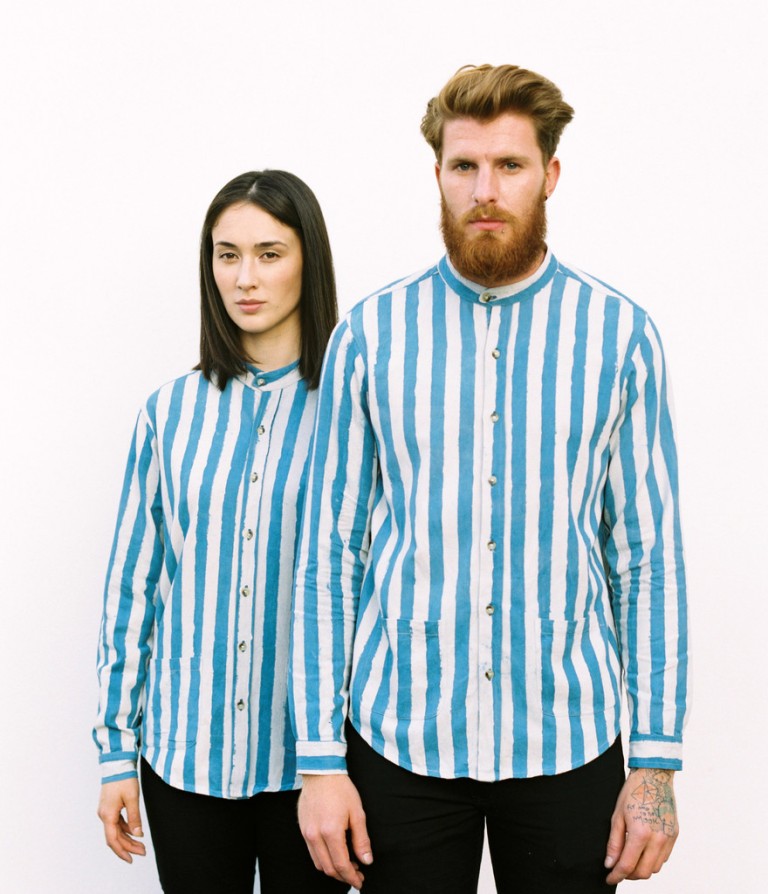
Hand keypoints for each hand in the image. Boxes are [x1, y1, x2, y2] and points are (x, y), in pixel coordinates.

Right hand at [97, 778, 145, 862]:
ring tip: (141, 844)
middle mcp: (104, 815)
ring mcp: (105, 811)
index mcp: (108, 815)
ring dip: (128, 838)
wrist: (117, 764)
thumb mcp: (132, 798)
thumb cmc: (123, 779)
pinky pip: (116, 823)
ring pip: (116, 830)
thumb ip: (135, 817)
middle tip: (142, 851)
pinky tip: (135, 831)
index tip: (131, 859)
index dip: (122, 851)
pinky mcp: (109, 807)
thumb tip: (138, 834)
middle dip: (128, 846)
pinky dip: (125, 829)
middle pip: (115, 837)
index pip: (113, 840)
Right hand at [298, 774, 372, 887]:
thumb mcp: (357, 813)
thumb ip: (361, 839)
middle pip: (328, 869)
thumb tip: (367, 860)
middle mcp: (315, 836)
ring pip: (318, 863)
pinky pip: (312, 852)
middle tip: (357, 875)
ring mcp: (306, 833)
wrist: (321, 771)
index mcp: (331, 832)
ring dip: (333, 869)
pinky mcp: (302, 829)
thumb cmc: (341, 788)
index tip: (360, 881)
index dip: (352, 877)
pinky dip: (323, 859)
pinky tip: (335, 852)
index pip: (341, 865)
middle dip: (343, 877)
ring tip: (347, 864)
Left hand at [605, 768, 677, 883]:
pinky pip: (664, 857)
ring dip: (642, 869)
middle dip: (629, 876)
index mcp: (641, 833)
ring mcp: (669, 838)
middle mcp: (658, 839)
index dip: (616, 876)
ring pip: (656, 868)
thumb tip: (610, 864)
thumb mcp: (617, 815)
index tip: (609, 879)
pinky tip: (643, 851)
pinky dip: (653, 860)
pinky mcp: (675, 835)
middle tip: (618, 870)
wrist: (654, 775)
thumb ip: (614, 843)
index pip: (627, 865)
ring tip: (630, 860)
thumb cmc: (632, 792)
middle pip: (644, 872)